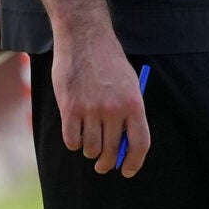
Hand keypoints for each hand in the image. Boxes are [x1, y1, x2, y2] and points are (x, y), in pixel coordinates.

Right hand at [52, 26, 148, 175]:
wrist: (84, 38)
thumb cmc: (109, 61)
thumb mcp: (129, 84)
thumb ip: (128, 113)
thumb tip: (124, 146)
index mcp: (134, 104)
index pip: (139, 144)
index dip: (134, 162)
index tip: (127, 170)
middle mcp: (114, 109)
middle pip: (113, 151)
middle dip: (108, 163)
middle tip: (103, 165)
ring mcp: (91, 110)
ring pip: (91, 148)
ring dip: (89, 151)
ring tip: (89, 142)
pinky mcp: (69, 108)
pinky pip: (71, 140)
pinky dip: (73, 142)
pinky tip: (75, 135)